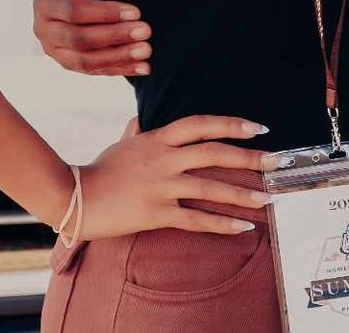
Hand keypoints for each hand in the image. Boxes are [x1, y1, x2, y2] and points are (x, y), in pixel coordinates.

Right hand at [34, 0, 151, 76]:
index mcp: (46, 2)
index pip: (74, 10)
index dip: (105, 13)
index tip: (135, 12)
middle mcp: (44, 29)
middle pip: (79, 39)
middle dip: (115, 36)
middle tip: (145, 31)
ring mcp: (55, 50)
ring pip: (85, 61)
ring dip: (119, 57)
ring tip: (146, 50)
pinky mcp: (68, 64)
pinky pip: (95, 71)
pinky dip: (121, 69)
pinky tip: (143, 67)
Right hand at [75, 114, 273, 239]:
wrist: (73, 196)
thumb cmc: (98, 170)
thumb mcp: (121, 144)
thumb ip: (136, 131)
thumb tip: (139, 120)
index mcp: (158, 138)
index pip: (202, 124)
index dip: (232, 124)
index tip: (259, 128)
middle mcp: (164, 158)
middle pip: (214, 152)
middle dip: (249, 157)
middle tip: (276, 162)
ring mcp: (160, 186)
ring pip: (210, 187)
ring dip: (242, 194)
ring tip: (267, 199)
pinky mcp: (155, 212)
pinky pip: (195, 219)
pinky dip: (221, 224)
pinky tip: (243, 227)